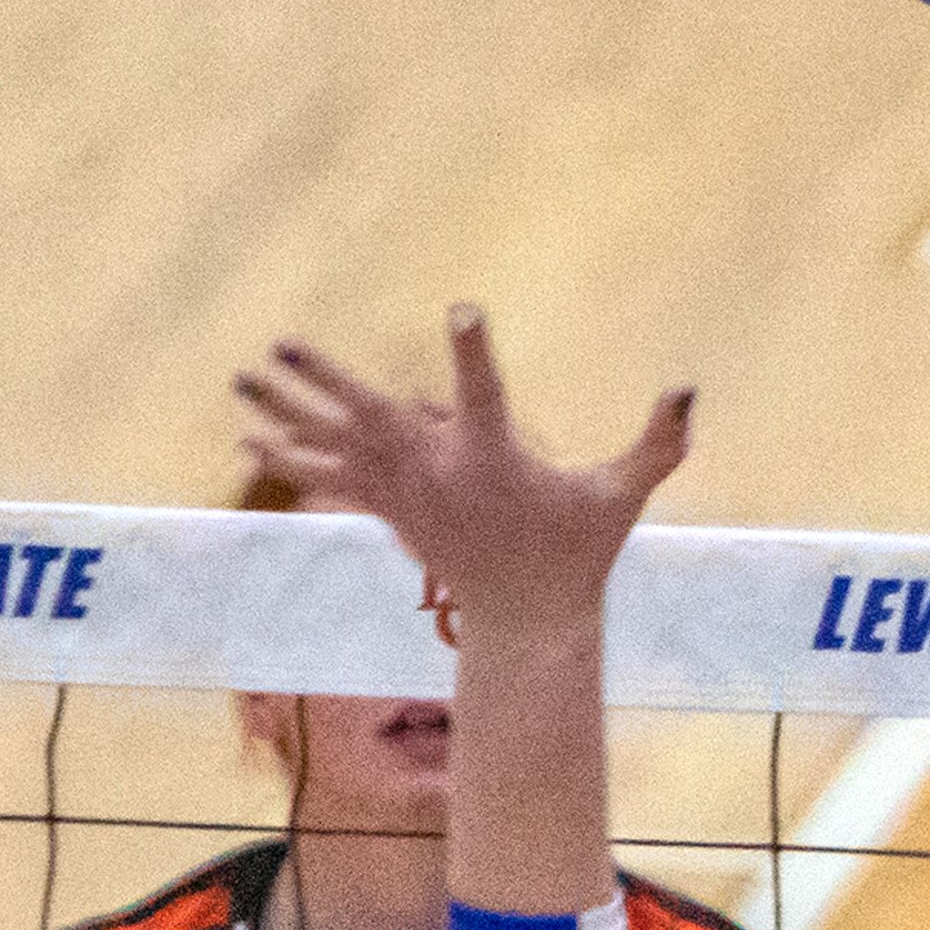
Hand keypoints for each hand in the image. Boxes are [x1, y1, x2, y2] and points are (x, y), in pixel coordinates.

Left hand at [235, 309, 690, 626]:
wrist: (528, 619)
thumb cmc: (579, 548)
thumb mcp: (624, 494)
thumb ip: (659, 442)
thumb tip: (690, 386)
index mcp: (492, 458)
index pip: (485, 392)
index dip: (475, 350)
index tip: (462, 311)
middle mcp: (436, 472)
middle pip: (368, 415)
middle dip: (323, 378)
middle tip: (281, 341)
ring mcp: (405, 492)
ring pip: (333, 442)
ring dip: (283, 409)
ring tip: (239, 378)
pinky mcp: (390, 510)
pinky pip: (328, 476)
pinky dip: (289, 455)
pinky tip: (246, 435)